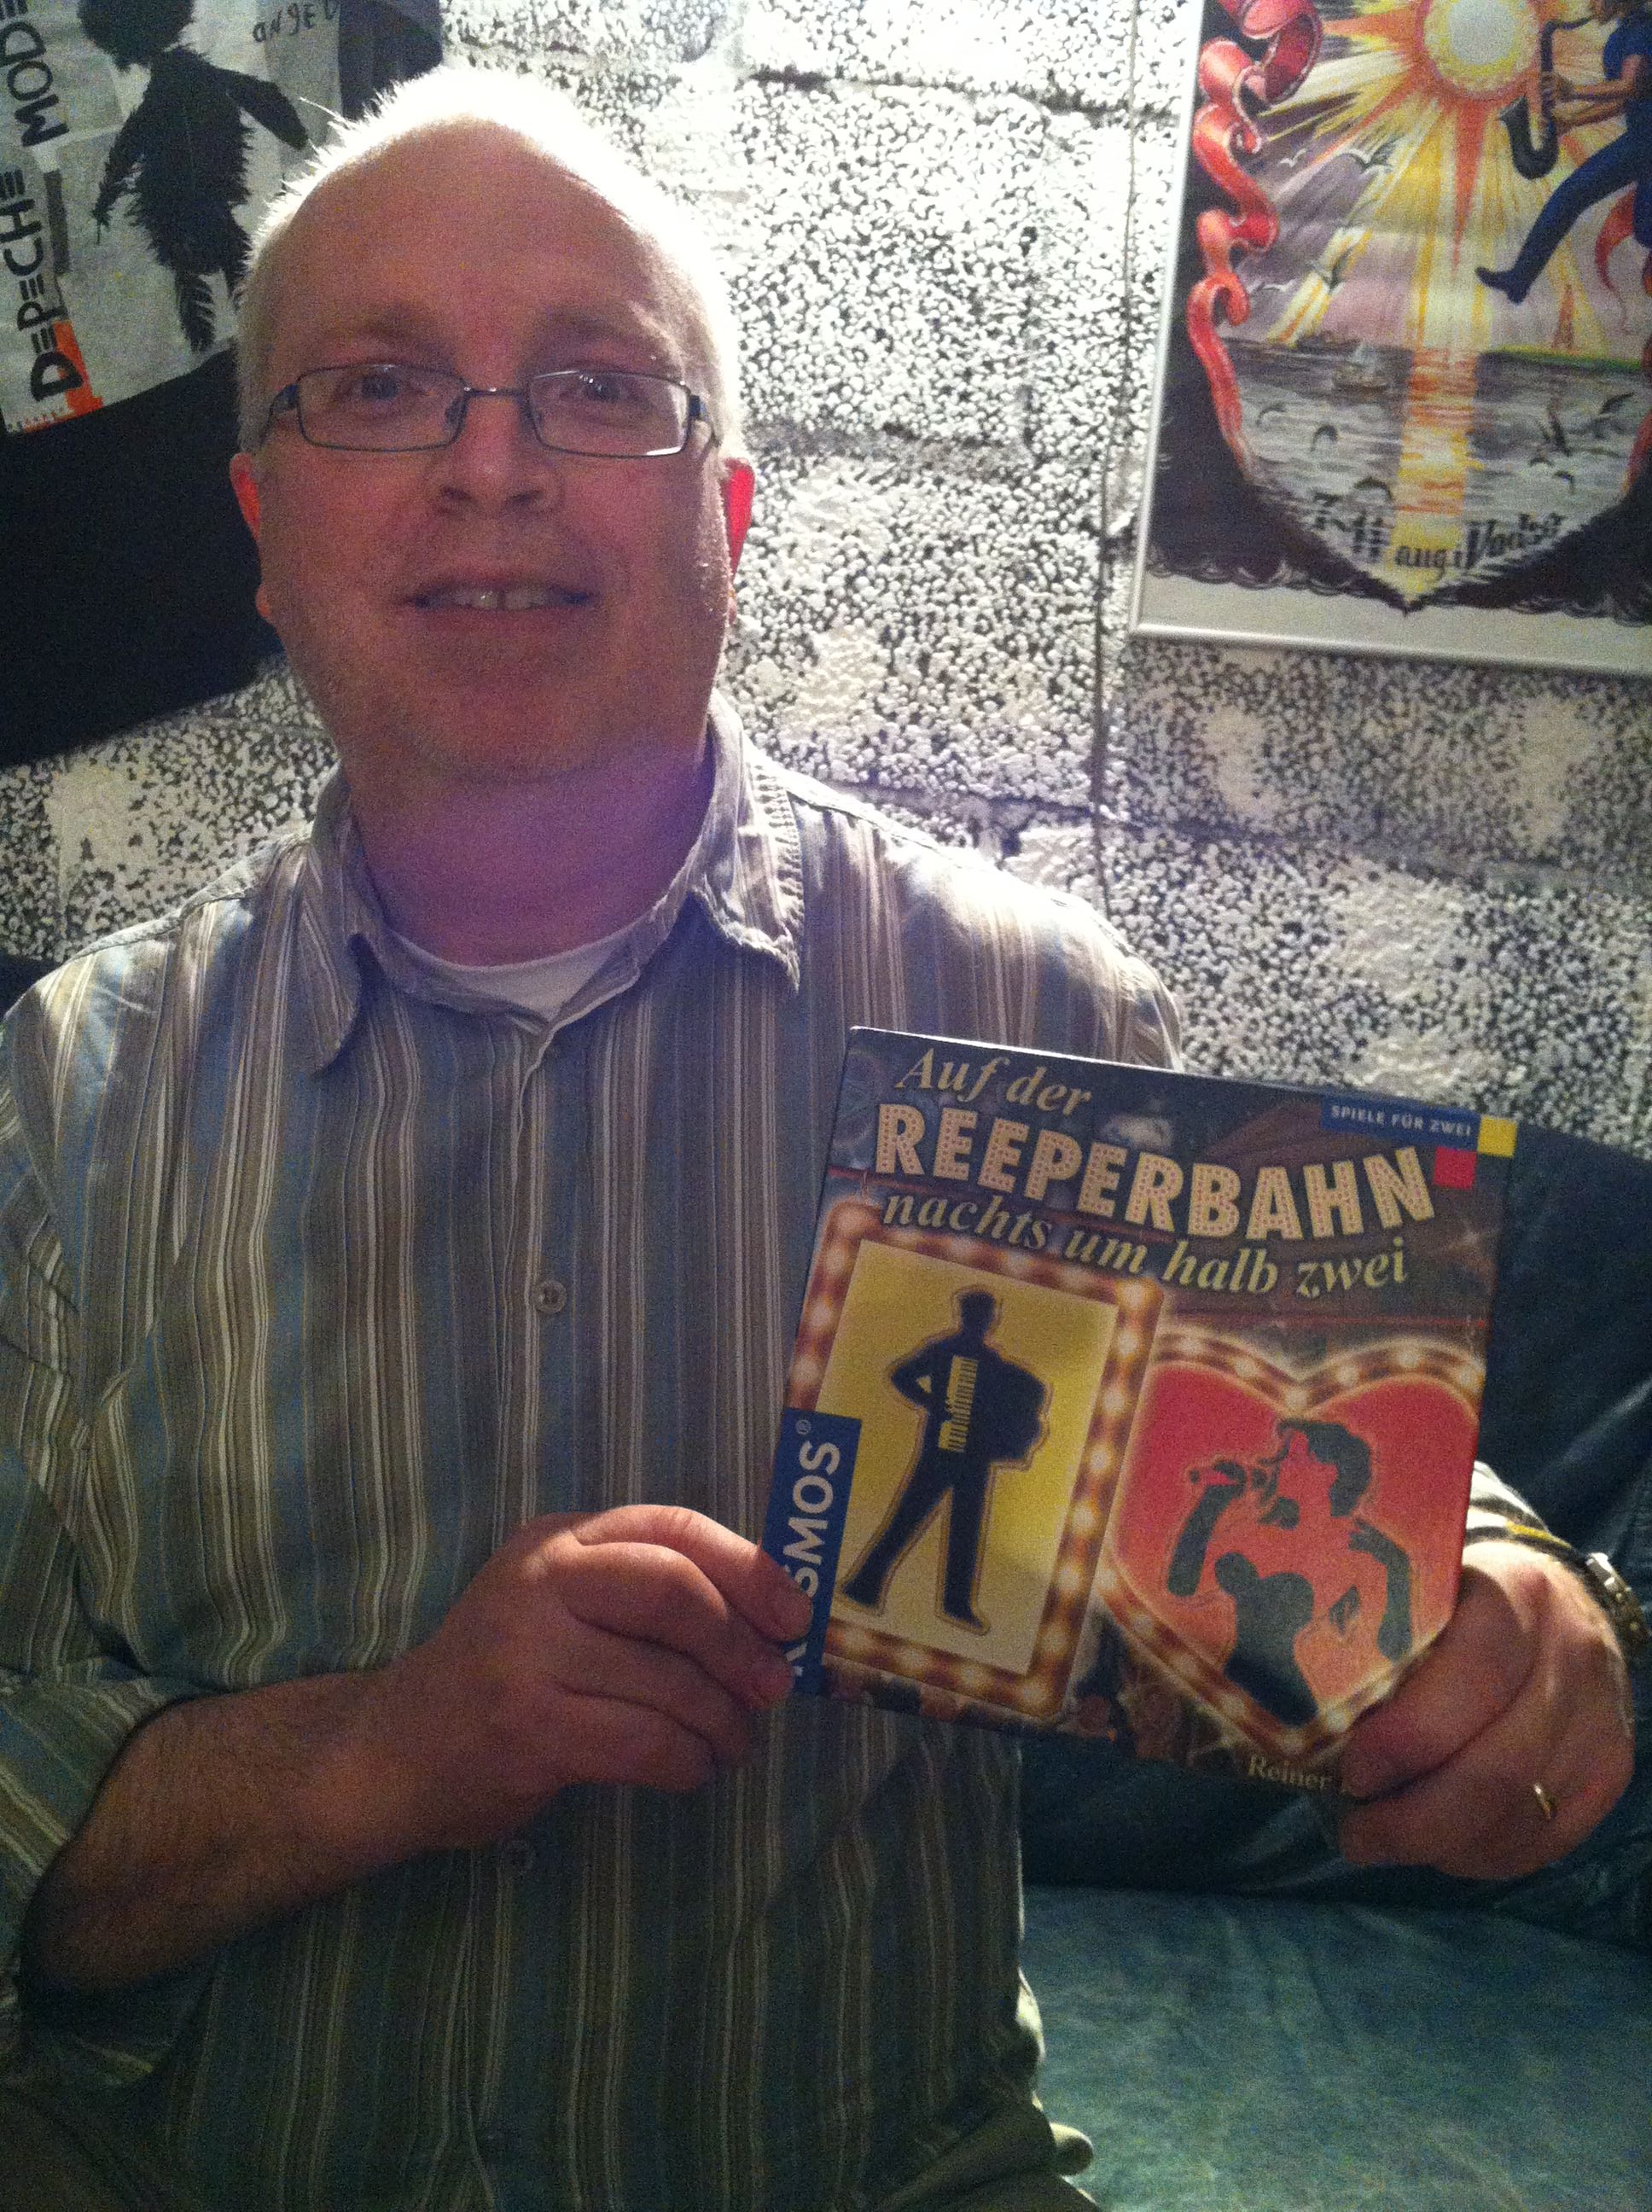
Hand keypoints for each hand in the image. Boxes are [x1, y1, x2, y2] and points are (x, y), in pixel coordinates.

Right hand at [368, 1503, 811, 1853]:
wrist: (396, 1751)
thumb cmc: (504, 1677)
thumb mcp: (560, 1606)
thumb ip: (641, 1594)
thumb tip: (769, 1621)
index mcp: (559, 1541)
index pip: (671, 1529)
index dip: (747, 1567)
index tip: (796, 1615)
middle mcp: (539, 1581)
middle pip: (674, 1594)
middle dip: (741, 1646)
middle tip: (772, 1689)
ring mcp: (526, 1653)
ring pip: (667, 1680)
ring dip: (721, 1721)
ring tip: (733, 1743)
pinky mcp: (526, 1727)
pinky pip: (643, 1742)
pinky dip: (686, 1761)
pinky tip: (692, 1770)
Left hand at [1338, 1541, 1633, 1878]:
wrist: (1558, 1600)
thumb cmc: (1459, 1597)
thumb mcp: (1421, 1588)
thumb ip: (1374, 1631)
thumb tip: (1286, 1705)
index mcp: (1515, 1596)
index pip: (1473, 1676)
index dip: (1408, 1737)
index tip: (1350, 1772)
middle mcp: (1571, 1657)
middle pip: (1497, 1767)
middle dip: (1413, 1818)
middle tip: (1353, 1833)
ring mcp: (1599, 1720)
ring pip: (1519, 1814)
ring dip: (1439, 1845)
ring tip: (1381, 1840)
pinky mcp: (1610, 1771)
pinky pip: (1545, 1841)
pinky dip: (1481, 1856)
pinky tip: (1436, 1846)